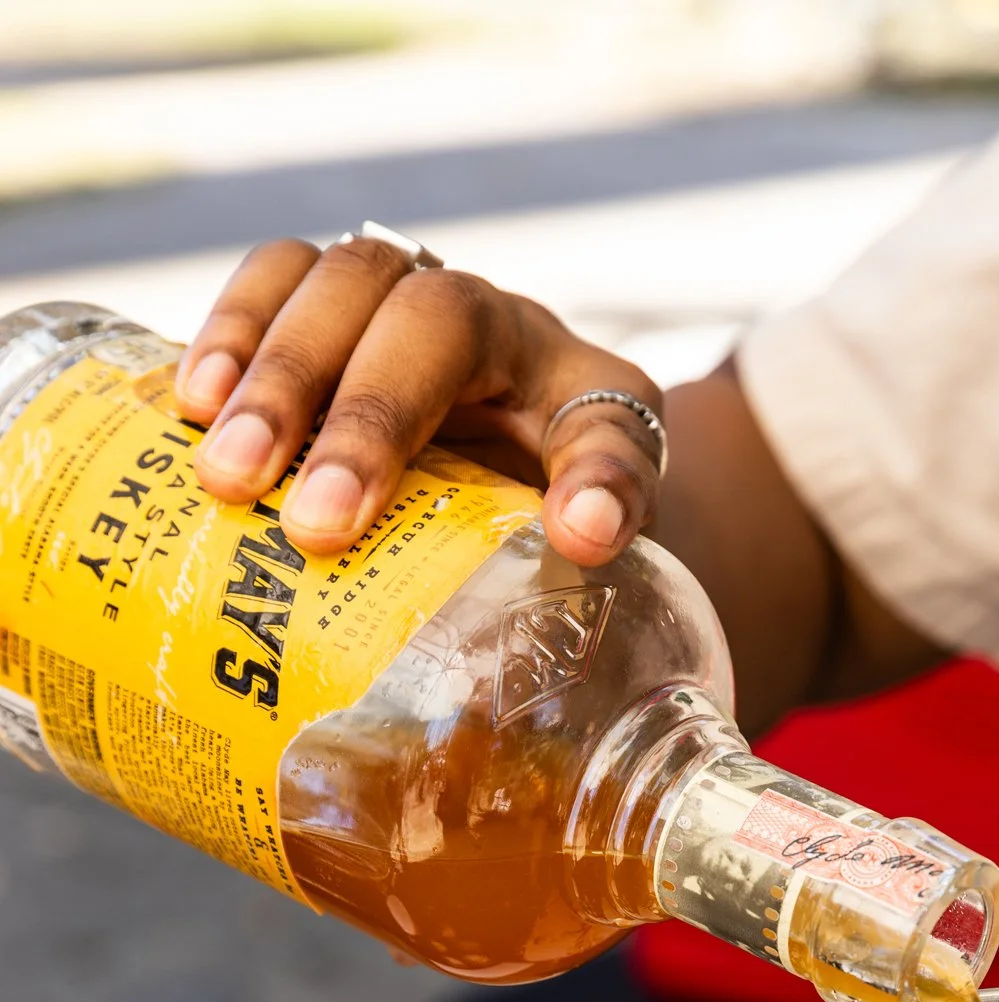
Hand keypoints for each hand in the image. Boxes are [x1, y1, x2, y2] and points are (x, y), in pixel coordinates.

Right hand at [176, 235, 663, 561]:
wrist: (575, 480)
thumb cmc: (591, 491)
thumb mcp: (625, 490)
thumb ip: (616, 500)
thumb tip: (586, 533)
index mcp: (525, 339)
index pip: (447, 328)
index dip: (381, 410)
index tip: (334, 518)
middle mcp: (449, 303)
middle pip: (364, 291)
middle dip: (298, 389)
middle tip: (246, 490)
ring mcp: (382, 310)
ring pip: (306, 279)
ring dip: (248, 362)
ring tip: (207, 459)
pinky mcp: (328, 336)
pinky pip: (265, 296)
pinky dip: (220, 342)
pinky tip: (182, 410)